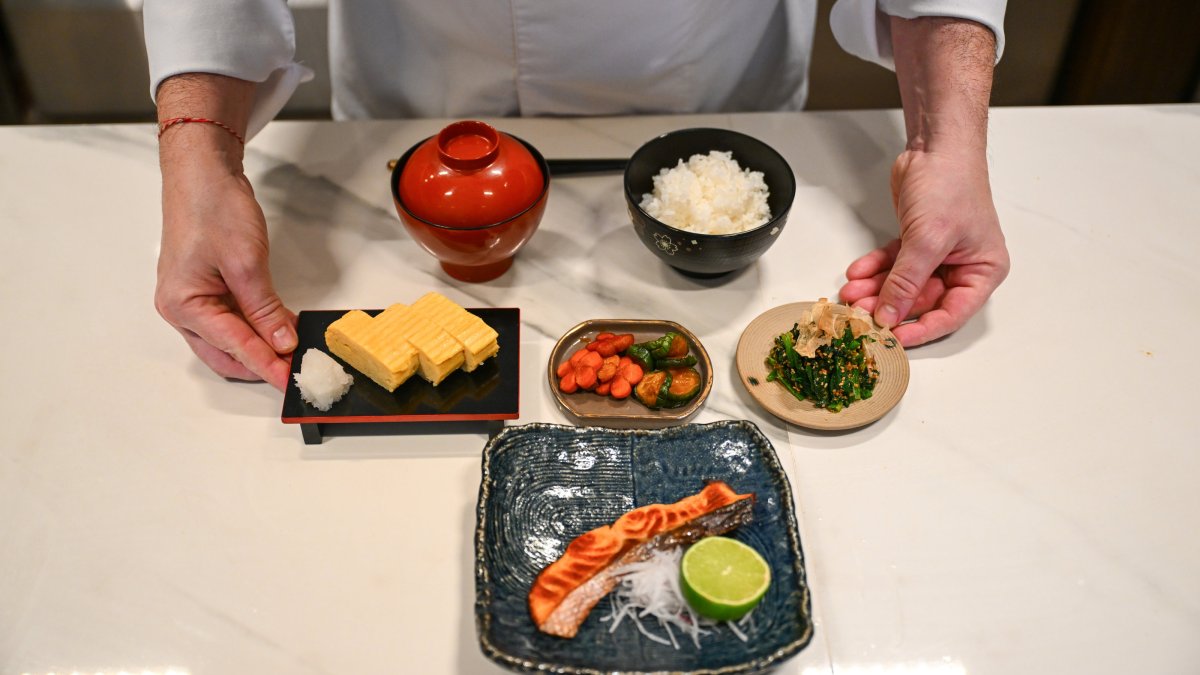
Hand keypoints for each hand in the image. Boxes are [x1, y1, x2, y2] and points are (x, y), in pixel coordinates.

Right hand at [154, 147, 296, 389]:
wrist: (203, 174)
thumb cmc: (212, 208)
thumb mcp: (245, 261)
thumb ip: (263, 308)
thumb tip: (281, 342)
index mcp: (183, 304)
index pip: (233, 346)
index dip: (265, 366)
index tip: (289, 382)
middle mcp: (182, 308)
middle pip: (226, 354)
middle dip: (260, 365)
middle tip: (296, 374)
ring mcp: (193, 300)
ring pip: (230, 341)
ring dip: (260, 349)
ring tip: (294, 355)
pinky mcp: (208, 290)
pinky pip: (234, 321)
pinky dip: (257, 329)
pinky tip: (282, 331)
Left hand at [839, 148, 1008, 345]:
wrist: (936, 146)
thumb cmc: (951, 184)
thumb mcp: (929, 240)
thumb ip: (907, 282)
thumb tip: (890, 315)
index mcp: (983, 270)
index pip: (952, 314)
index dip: (921, 329)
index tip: (892, 339)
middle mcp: (963, 266)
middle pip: (921, 301)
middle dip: (888, 306)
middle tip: (859, 313)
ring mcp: (938, 254)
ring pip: (902, 284)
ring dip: (875, 289)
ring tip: (850, 294)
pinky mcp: (916, 241)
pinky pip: (893, 265)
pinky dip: (874, 268)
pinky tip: (856, 273)